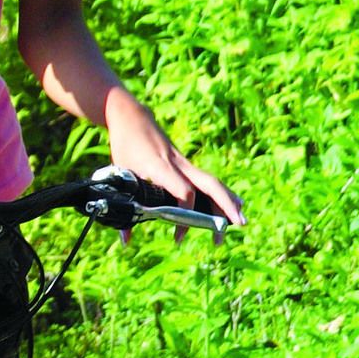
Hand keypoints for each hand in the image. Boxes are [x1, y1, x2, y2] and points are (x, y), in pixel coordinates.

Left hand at [104, 91, 241, 229]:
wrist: (132, 116)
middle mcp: (178, 165)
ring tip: (240, 222)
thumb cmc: (125, 145)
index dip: (187, 210)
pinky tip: (232, 205)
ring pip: (212, 182)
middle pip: (209, 184)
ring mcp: (185, 164)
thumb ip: (124, 207)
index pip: (183, 191)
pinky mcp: (186, 164)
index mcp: (161, 167)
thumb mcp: (119, 174)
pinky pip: (207, 180)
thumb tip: (125, 241)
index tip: (179, 233)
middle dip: (225, 205)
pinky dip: (221, 193)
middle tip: (236, 225)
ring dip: (228, 201)